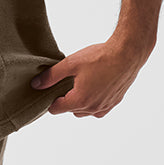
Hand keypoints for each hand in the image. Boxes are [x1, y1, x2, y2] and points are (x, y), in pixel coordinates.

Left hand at [30, 39, 150, 117]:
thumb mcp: (71, 63)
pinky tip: (95, 86)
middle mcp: (92, 108)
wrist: (128, 53)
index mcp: (79, 101)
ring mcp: (105, 107)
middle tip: (69, 81)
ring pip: (84, 111)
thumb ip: (51, 76)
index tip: (54, 87)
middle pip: (70, 110)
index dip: (51, 98)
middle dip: (66, 98)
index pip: (55, 110)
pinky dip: (93, 101)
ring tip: (83, 82)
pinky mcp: (115, 102)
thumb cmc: (100, 57)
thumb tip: (36, 85)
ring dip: (80, 101)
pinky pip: (98, 109)